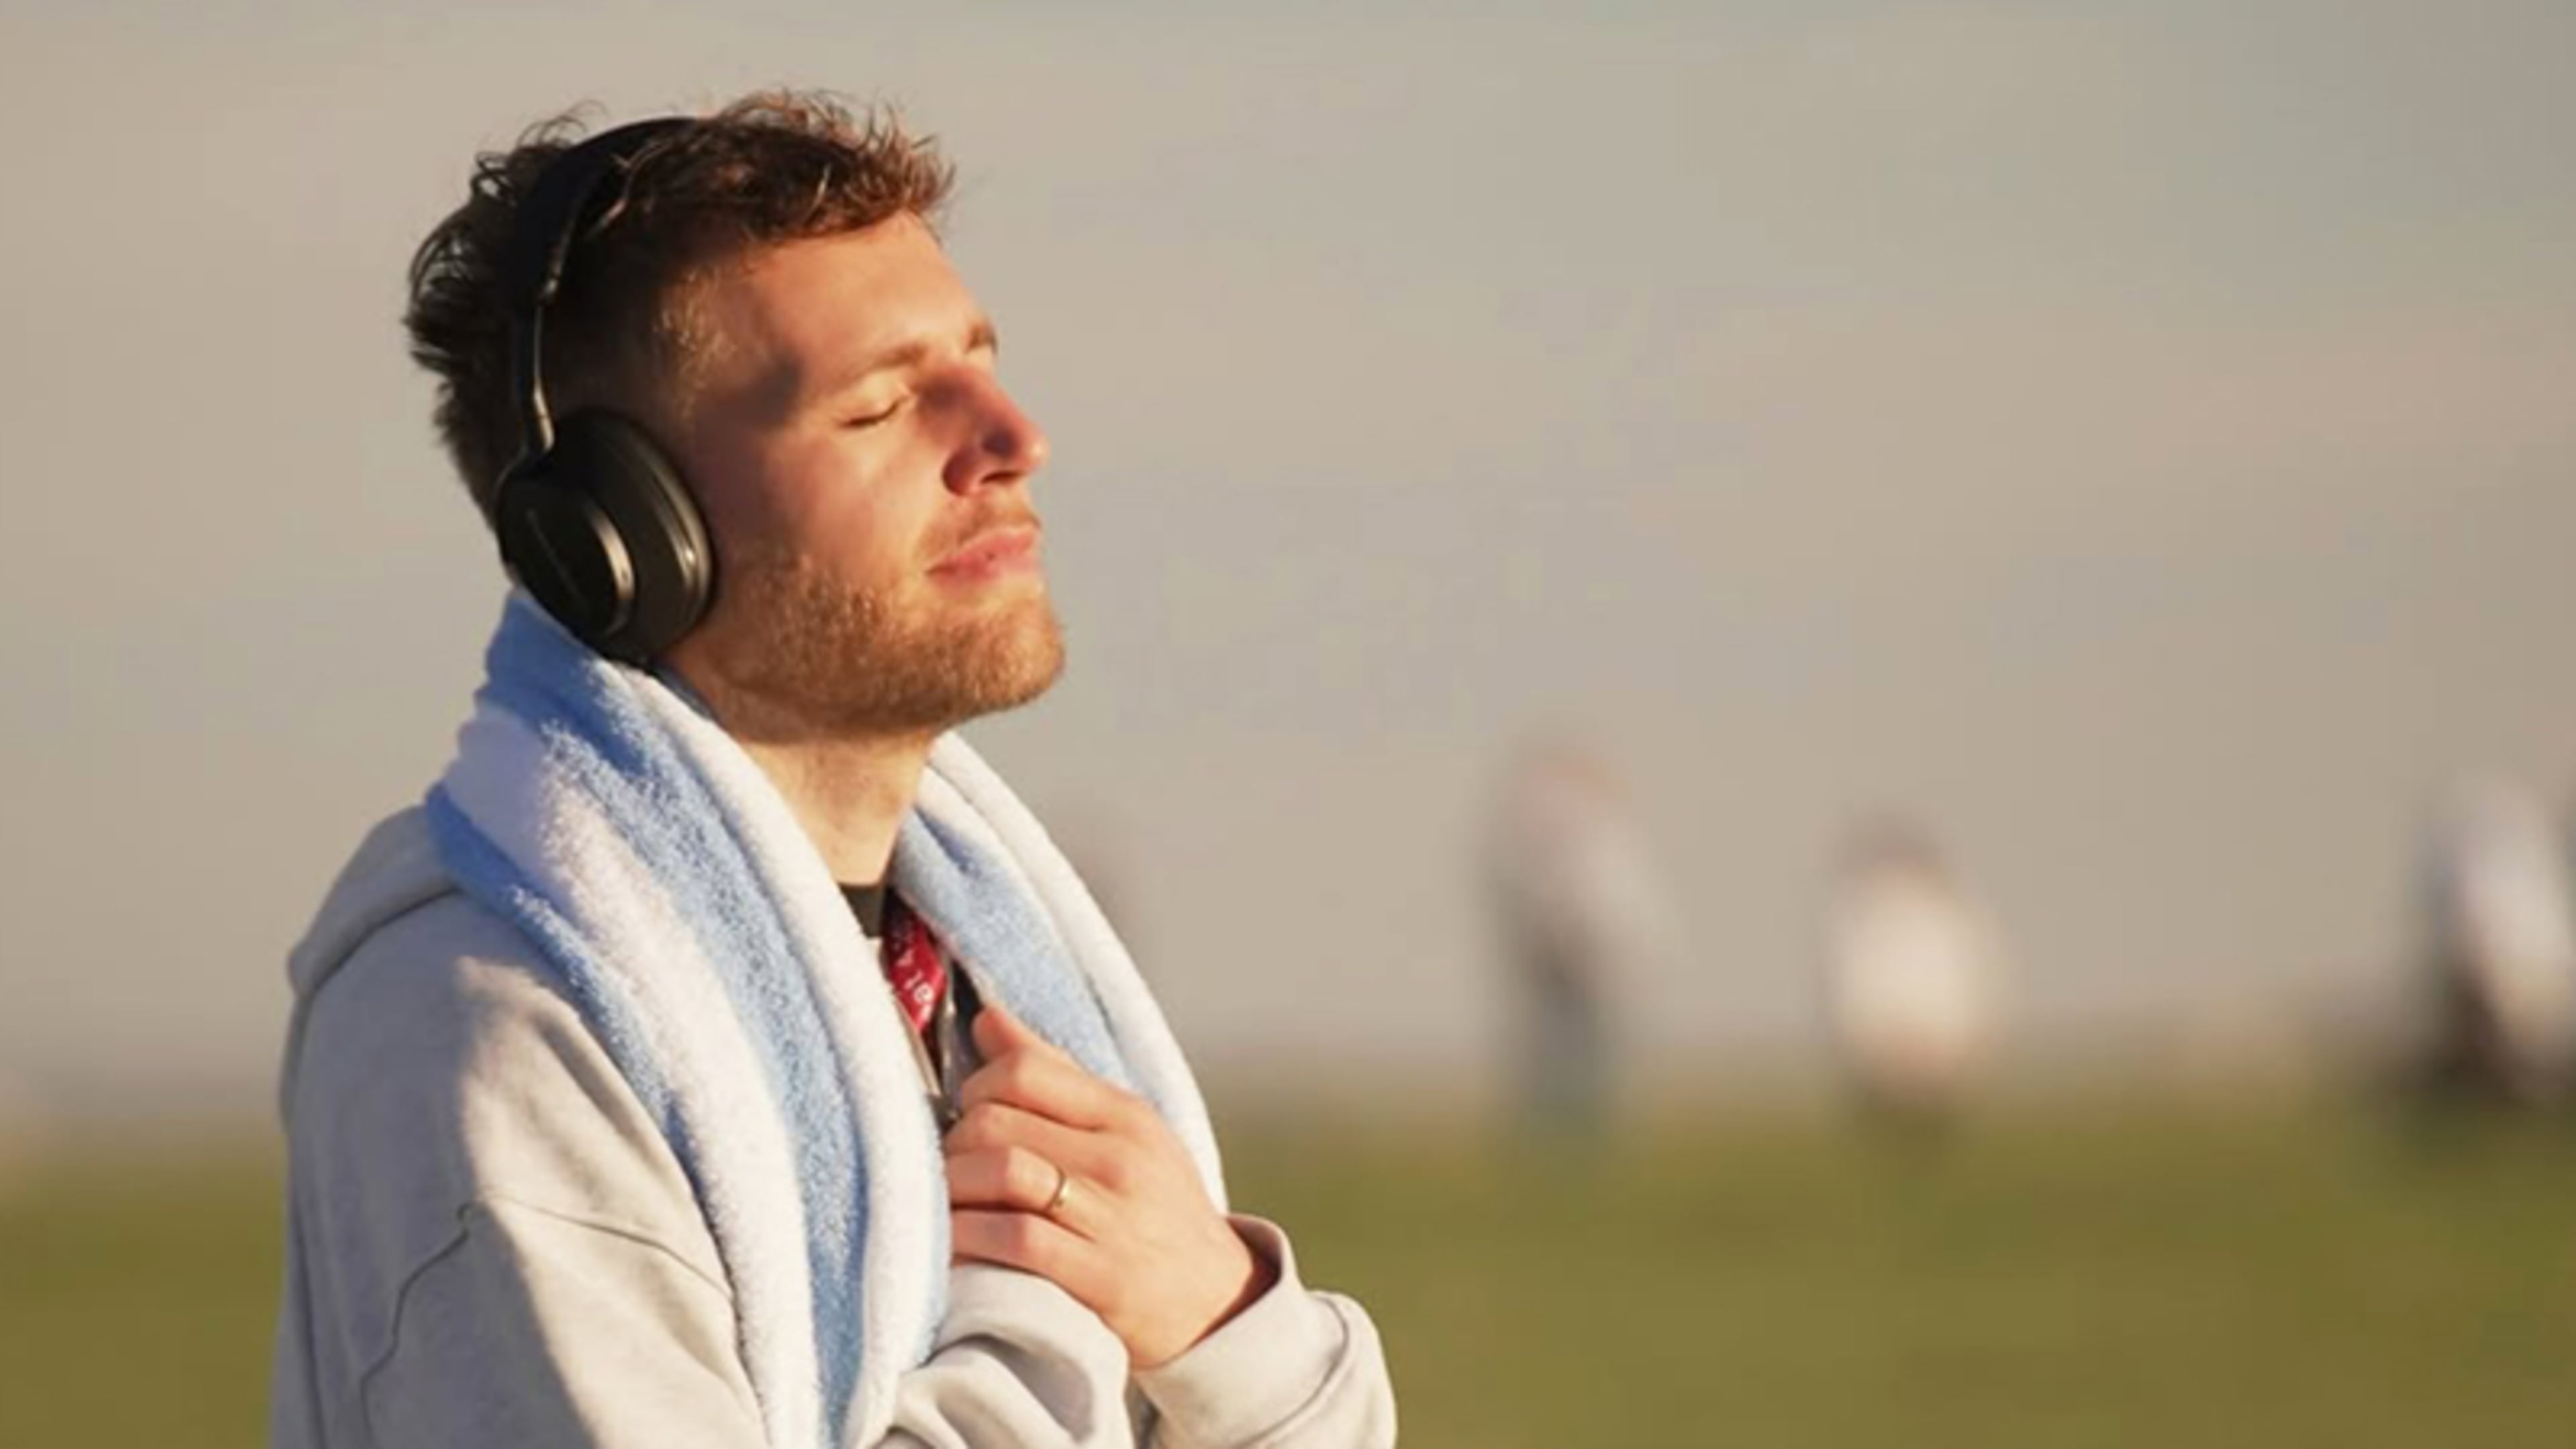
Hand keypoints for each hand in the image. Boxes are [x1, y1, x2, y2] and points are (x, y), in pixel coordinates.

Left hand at [943, 1005, 1274, 1367]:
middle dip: (952, 1143)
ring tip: (947, 1204)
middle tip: (949, 1168)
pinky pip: (1016, 1240)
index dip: (975, 1086)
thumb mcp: (1126, 1133)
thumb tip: (985, 1018)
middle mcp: (1120, 1158)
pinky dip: (971, 1237)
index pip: (1024, 1068)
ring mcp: (1112, 1218)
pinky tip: (958, 1245)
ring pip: (1002, 1172)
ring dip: (953, 1187)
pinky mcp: (1101, 1277)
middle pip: (997, 1121)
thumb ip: (1055, 1077)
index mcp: (1124, 1115)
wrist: (1218, 1303)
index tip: (966, 1115)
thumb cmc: (1156, 1209)